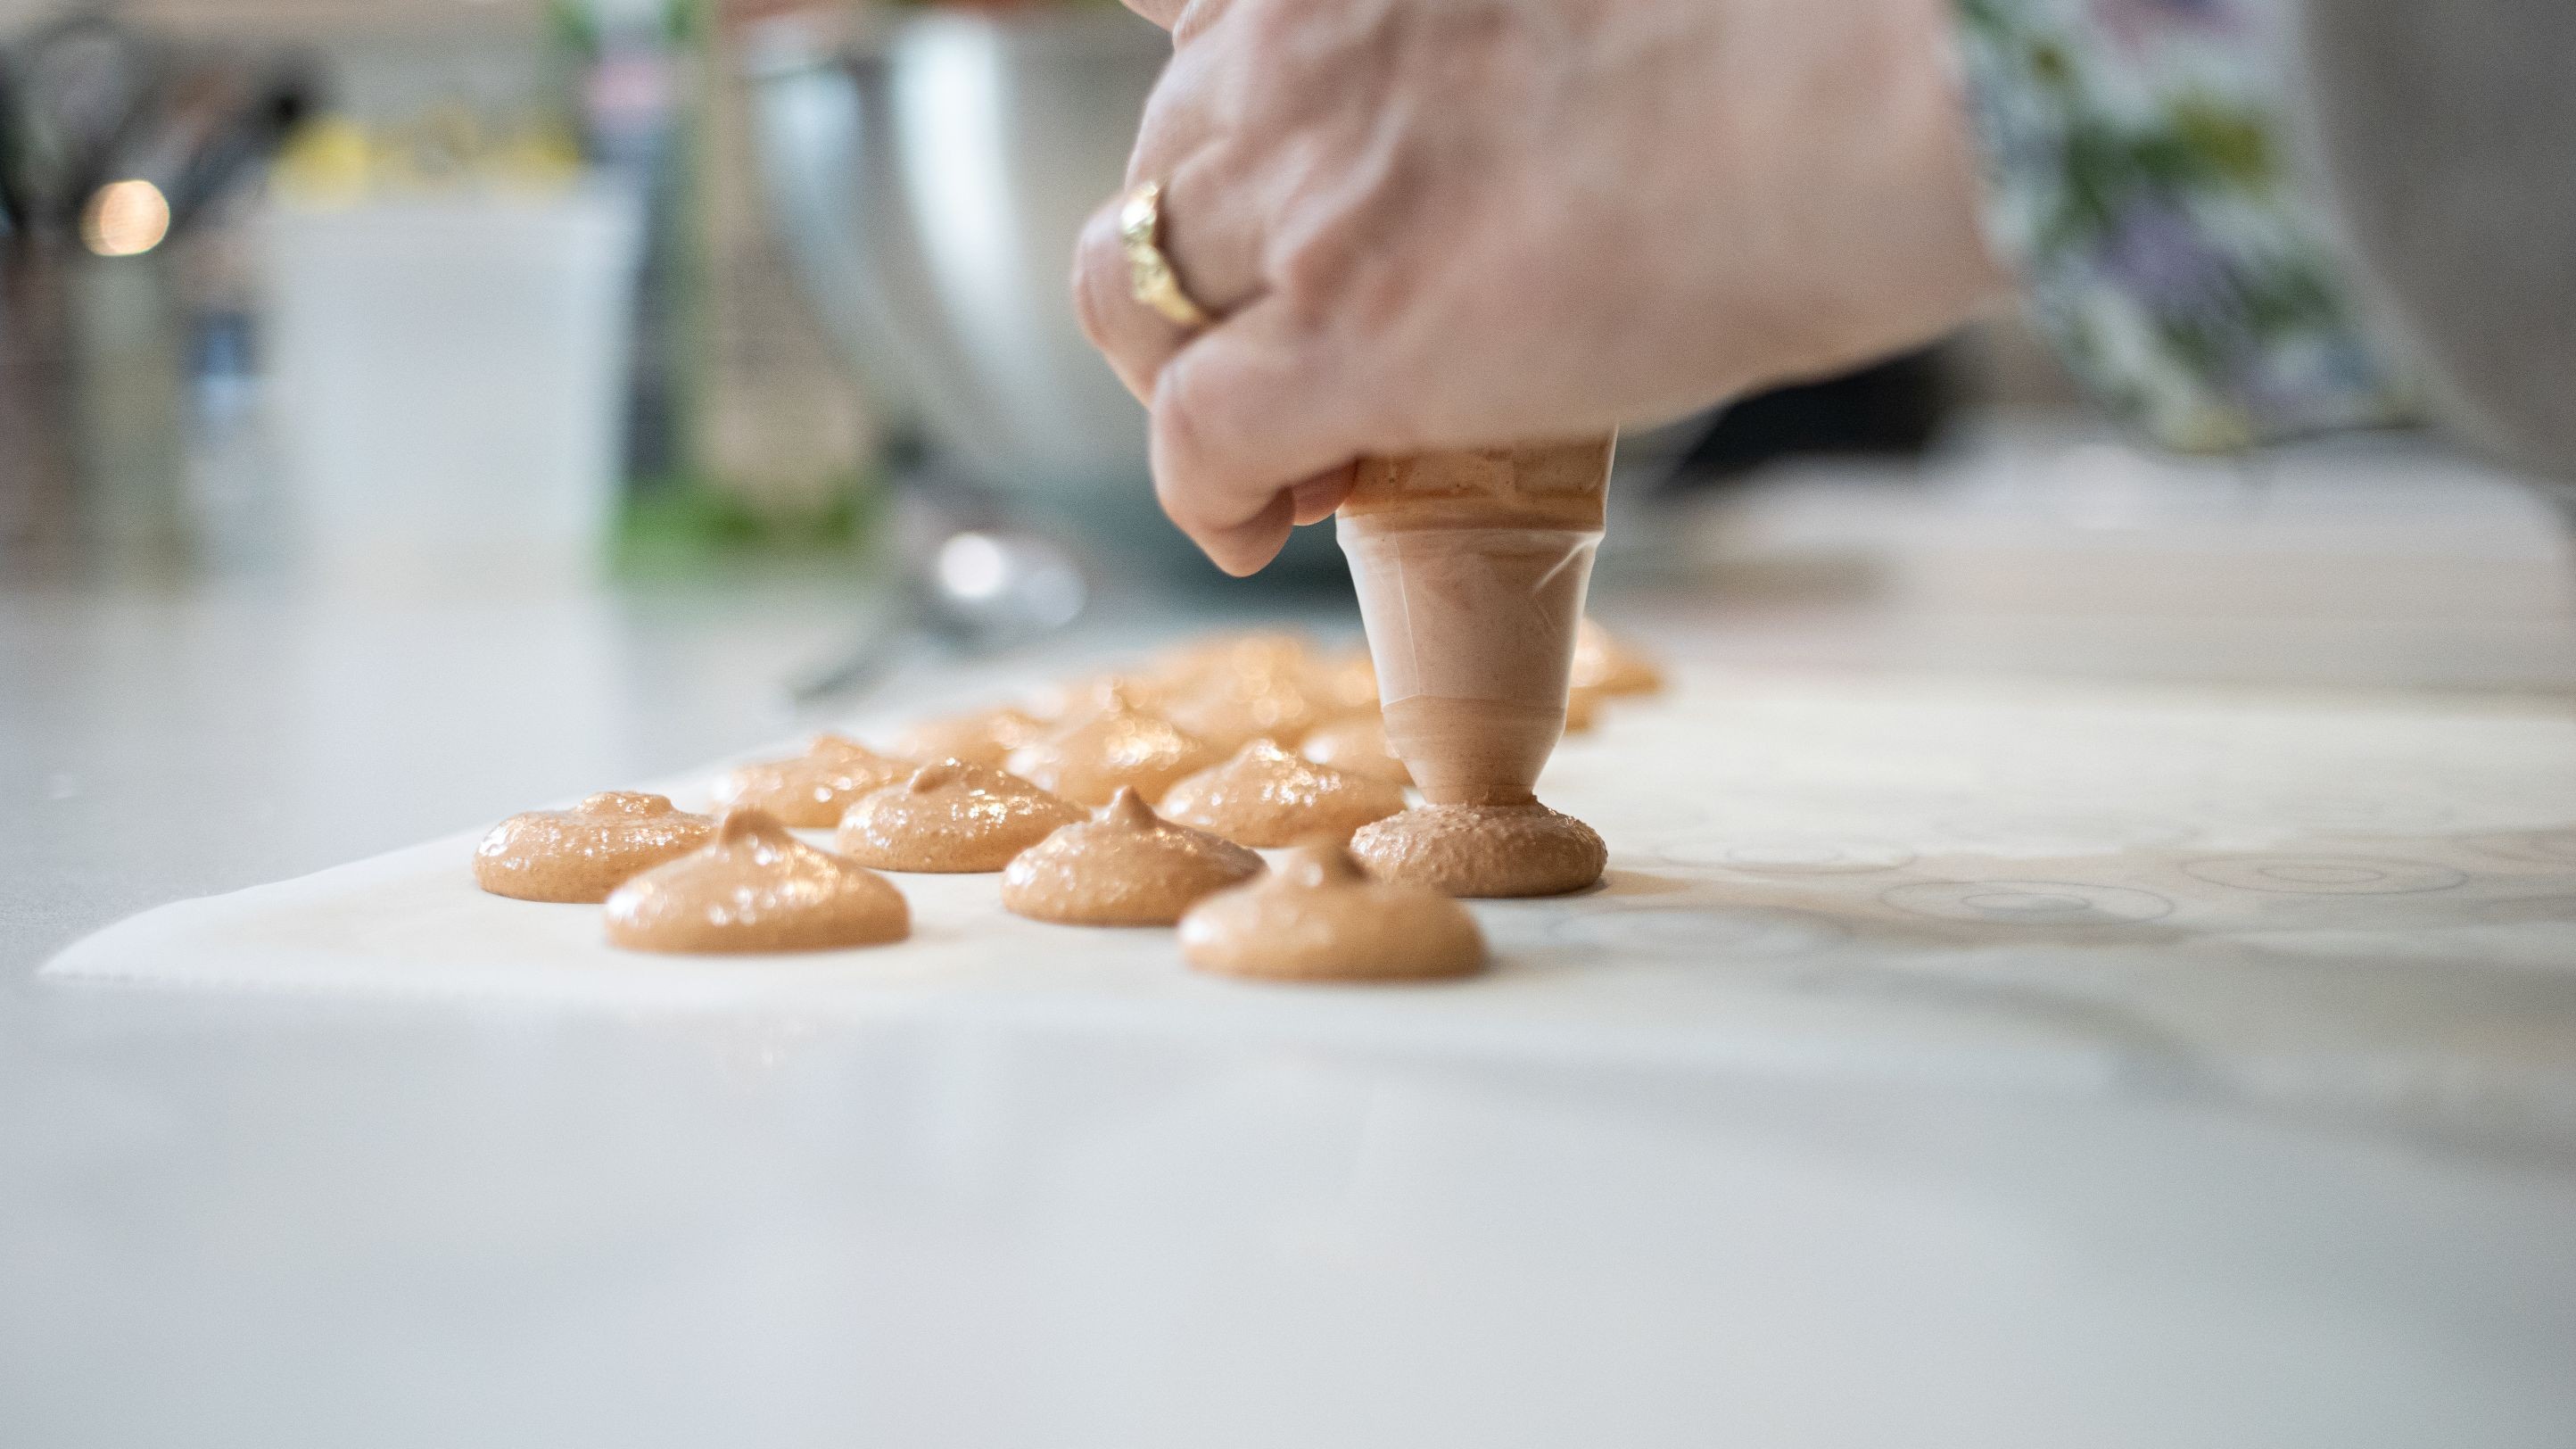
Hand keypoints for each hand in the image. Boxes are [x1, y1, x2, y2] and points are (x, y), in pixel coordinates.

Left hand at [1072, 0, 2008, 574]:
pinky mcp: (1340, 342)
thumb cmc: (1776, 33)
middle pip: (1150, 175)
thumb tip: (1491, 128)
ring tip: (1276, 445)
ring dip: (1173, 377)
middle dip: (1203, 268)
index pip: (1169, 11)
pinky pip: (1188, 438)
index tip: (1245, 175)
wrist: (1849, 106)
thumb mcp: (1566, 1)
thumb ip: (1469, 49)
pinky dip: (1201, 497)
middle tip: (1296, 338)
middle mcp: (1281, 55)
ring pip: (1125, 299)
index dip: (1193, 103)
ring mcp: (1300, 199)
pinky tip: (1254, 527)